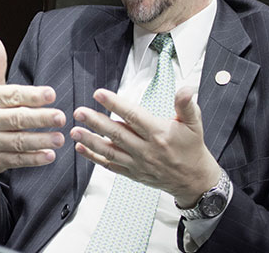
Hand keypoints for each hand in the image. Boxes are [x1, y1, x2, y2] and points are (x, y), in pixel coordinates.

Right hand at [0, 36, 66, 182]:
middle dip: (41, 118)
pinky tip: (49, 156)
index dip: (32, 95)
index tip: (51, 94)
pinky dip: (33, 158)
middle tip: (61, 117)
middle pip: (18, 118)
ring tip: (60, 138)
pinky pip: (17, 159)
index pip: (13, 95)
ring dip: (41, 140)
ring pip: (19, 141)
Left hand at [70, 86, 219, 205]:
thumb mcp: (195, 124)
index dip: (115, 104)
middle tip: (79, 112)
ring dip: (90, 141)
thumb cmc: (192, 148)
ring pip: (110, 151)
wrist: (194, 180)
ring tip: (74, 130)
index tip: (99, 94)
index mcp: (159, 133)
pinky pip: (110, 165)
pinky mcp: (133, 173)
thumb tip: (186, 89)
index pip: (133, 116)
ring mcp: (138, 163)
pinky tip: (81, 148)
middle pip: (117, 134)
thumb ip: (186, 105)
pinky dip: (94, 158)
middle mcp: (146, 149)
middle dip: (96, 122)